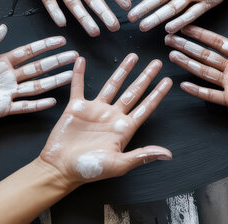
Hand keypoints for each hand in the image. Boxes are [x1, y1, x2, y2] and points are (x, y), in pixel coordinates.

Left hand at [0, 24, 77, 122]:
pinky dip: (38, 104)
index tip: (60, 40)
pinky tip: (52, 101)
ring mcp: (7, 93)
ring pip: (36, 86)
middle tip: (74, 56)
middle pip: (38, 68)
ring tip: (70, 75)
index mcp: (0, 61)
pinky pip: (24, 106)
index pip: (28, 52)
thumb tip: (3, 27)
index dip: (44, 46)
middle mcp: (7, 77)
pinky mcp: (2, 109)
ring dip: (54, 81)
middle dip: (56, 61)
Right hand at [39, 54, 172, 185]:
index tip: (167, 82)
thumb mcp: (119, 164)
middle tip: (156, 63)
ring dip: (122, 70)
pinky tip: (81, 61)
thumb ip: (142, 156)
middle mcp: (112, 116)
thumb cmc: (89, 170)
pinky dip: (79, 74)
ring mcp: (95, 110)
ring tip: (132, 56)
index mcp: (124, 129)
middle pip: (133, 92)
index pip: (145, 107)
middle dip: (145, 77)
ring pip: (112, 85)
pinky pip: (78, 87)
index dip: (157, 94)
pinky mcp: (76, 108)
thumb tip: (167, 155)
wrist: (60, 168)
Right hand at [165, 10, 227, 126]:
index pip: (215, 42)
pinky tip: (184, 84)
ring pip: (203, 71)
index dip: (200, 34)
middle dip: (186, 47)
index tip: (185, 27)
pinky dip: (197, 90)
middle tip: (169, 39)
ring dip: (187, 63)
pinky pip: (210, 94)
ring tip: (171, 56)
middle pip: (204, 55)